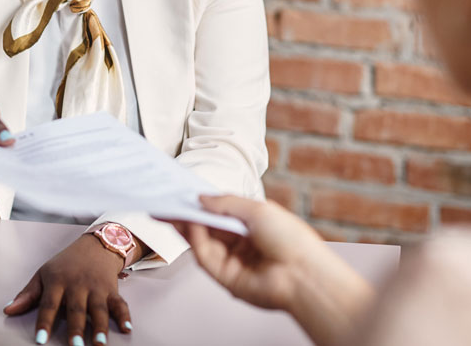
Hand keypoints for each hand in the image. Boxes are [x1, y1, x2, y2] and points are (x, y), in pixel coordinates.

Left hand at [4, 234, 133, 345]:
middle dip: (76, 328)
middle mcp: (78, 285)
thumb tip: (8, 311)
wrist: (95, 245)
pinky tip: (127, 329)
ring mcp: (97, 288)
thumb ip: (28, 294)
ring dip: (100, 326)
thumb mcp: (44, 273)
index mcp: (58, 281)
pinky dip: (125, 316)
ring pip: (99, 309)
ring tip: (99, 343)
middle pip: (76, 309)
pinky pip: (120, 303)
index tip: (40, 340)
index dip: (45, 322)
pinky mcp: (112, 290)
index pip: (49, 304)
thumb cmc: (65, 263)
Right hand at [171, 195, 329, 310]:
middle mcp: (240, 243)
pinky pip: (205, 256)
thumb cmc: (291, 239)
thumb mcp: (257, 210)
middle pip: (206, 227)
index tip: (182, 193)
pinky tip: (193, 225)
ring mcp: (232, 260)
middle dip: (187, 214)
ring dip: (186, 225)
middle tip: (166, 202)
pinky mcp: (225, 277)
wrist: (303, 273)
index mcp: (251, 224)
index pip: (219, 212)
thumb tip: (201, 198)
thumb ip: (226, 203)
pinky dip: (196, 240)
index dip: (201, 203)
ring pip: (201, 241)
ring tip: (173, 209)